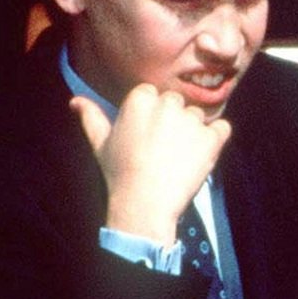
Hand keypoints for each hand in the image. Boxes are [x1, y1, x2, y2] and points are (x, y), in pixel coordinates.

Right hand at [72, 84, 231, 245]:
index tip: (147, 135)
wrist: (144, 204)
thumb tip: (75, 100)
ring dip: (193, 131)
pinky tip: (200, 155)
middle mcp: (167, 104)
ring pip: (198, 116)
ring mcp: (191, 120)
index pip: (153, 94)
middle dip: (173, 120)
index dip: (151, 115)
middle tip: (162, 148)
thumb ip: (91, 118)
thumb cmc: (119, 174)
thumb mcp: (100, 144)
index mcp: (140, 100)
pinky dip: (215, 139)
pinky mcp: (211, 138)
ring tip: (177, 157)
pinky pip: (222, 128)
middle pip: (177, 103)